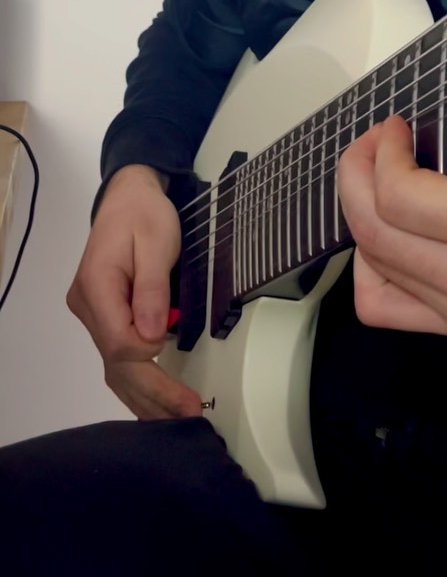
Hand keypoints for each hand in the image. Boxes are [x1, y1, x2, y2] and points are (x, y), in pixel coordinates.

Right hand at [67, 164, 201, 418]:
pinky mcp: (104, 317)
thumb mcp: (156, 242)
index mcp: (96, 286)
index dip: (148, 355)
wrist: (129, 196)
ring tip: (176, 419)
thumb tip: (151, 335)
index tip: (177, 354)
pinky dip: (137, 382)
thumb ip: (151, 288)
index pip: (117, 340)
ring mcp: (92, 314)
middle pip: (116, 362)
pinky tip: (156, 404)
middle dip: (153, 392)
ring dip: (145, 396)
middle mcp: (87, 306)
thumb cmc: (145, 215)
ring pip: (114, 368)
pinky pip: (117, 357)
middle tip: (189, 412)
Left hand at [337, 108, 446, 346]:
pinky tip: (389, 234)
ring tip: (378, 180)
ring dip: (361, 216)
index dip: (382, 154)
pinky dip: (372, 268)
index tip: (396, 127)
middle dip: (356, 174)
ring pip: (372, 272)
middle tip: (374, 143)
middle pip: (375, 232)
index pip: (405, 199)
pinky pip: (386, 308)